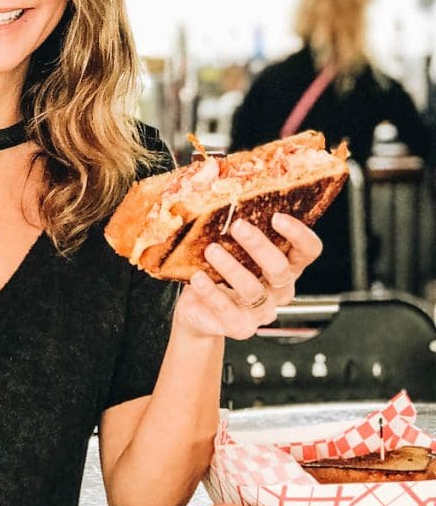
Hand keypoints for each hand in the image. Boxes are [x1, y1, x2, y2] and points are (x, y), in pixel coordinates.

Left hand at [173, 213, 321, 339]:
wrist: (198, 310)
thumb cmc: (217, 271)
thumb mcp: (227, 245)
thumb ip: (230, 220)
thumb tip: (213, 178)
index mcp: (286, 266)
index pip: (308, 251)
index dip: (299, 234)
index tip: (277, 217)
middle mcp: (279, 290)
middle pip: (281, 269)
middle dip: (260, 246)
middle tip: (238, 226)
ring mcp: (262, 312)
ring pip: (253, 290)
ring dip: (231, 268)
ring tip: (211, 250)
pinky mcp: (240, 327)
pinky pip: (228, 312)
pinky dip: (212, 293)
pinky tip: (198, 278)